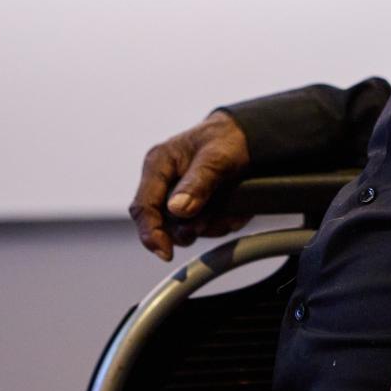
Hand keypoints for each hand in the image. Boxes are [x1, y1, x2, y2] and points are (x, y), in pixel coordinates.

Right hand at [129, 111, 250, 259]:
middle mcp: (163, 182)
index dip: (151, 233)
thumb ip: (198, 182)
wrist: (247, 137)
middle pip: (163, 225)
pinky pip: (202, 228)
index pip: (143, 206)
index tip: (166, 253)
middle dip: (190, 229)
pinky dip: (220, 224)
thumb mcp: (217, 157)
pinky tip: (234, 209)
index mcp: (158, 164)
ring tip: (230, 206)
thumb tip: (177, 209)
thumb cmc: (227, 139)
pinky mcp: (193, 207)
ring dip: (210, 226)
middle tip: (215, 216)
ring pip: (184, 230)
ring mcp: (177, 197)